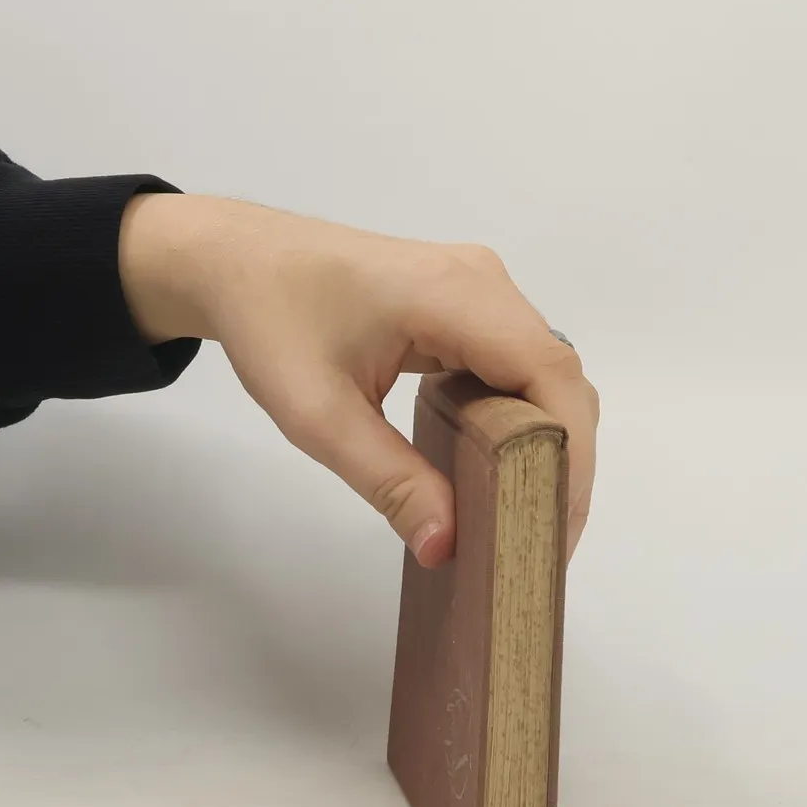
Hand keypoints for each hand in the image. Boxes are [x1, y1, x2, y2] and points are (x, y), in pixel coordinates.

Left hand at [118, 194, 597, 567]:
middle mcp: (482, 281)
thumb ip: (387, 480)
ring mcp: (480, 286)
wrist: (238, 260)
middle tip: (540, 543)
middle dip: (563, 462)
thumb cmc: (270, 322)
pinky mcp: (468, 301)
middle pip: (558, 376)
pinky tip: (499, 471)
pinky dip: (521, 419)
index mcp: (453, 293)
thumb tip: (446, 545)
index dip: (568, 453)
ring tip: (524, 518)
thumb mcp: (317, 415)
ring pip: (545, 372)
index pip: (548, 373)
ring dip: (546, 442)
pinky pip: (517, 363)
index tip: (554, 528)